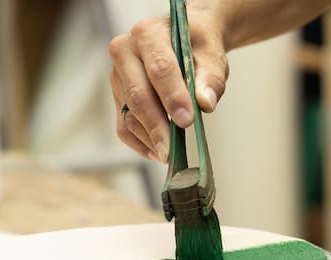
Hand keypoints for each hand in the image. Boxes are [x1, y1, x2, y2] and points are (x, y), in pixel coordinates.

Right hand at [109, 4, 228, 161]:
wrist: (186, 40)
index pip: (159, 68)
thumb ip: (210, 78)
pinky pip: (124, 125)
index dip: (173, 96)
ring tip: (168, 155)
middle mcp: (125, 51)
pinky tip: (157, 153)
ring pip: (129, 113)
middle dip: (157, 125)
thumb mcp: (212, 56)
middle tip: (171, 150)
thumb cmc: (198, 47)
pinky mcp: (118, 95)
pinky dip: (140, 143)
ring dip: (149, 138)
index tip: (187, 120)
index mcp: (148, 33)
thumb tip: (205, 103)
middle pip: (138, 94)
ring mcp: (117, 75)